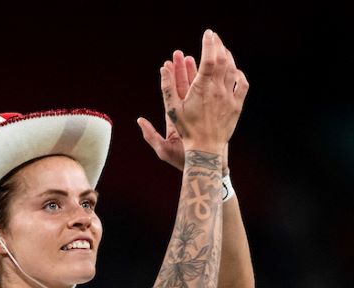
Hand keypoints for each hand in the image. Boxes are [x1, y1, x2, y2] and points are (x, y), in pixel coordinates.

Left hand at [137, 51, 208, 170]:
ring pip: (198, 90)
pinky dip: (210, 86)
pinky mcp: (211, 117)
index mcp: (174, 120)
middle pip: (184, 88)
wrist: (204, 167)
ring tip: (194, 57)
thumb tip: (140, 120)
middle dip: (182, 70)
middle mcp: (186, 115)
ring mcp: (199, 115)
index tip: (167, 64)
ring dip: (196, 74)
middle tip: (181, 53)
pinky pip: (210, 98)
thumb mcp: (163, 149)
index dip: (169, 79)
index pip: (170, 94)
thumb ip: (151, 135)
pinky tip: (213, 74)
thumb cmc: (183, 162)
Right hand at [145, 30, 247, 156]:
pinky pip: (242, 84)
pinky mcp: (236, 105)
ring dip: (228, 56)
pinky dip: (239, 74)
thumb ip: (167, 88)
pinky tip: (235, 70)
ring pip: (233, 70)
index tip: (207, 33)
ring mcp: (229, 97)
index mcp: (202, 89)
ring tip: (222, 49)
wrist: (206, 149)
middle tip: (214, 37)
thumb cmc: (188, 130)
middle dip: (218, 45)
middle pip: (222, 60)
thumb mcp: (173, 109)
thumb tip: (163, 69)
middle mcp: (218, 90)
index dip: (209, 43)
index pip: (209, 59)